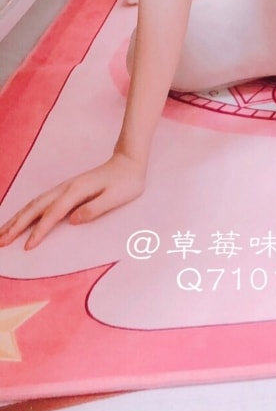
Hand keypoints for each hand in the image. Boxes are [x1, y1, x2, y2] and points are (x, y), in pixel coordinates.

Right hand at [0, 152, 145, 249]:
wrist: (129, 162)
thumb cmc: (126, 182)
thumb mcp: (116, 197)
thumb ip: (95, 208)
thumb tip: (73, 220)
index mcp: (77, 191)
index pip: (53, 214)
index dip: (40, 231)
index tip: (27, 247)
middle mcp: (66, 188)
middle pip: (35, 207)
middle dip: (16, 225)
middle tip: (0, 242)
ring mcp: (64, 188)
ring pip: (34, 203)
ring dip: (17, 218)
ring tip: (2, 233)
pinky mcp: (65, 190)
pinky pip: (40, 202)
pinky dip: (26, 212)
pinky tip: (19, 219)